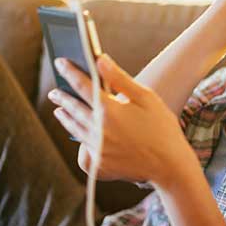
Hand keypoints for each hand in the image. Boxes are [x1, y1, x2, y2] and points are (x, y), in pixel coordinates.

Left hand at [48, 55, 200, 186]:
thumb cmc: (162, 128)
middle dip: (63, 97)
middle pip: (73, 108)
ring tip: (60, 111)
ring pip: (75, 129)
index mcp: (109, 110)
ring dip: (66, 118)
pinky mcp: (99, 165)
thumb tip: (99, 60)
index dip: (70, 72)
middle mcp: (98, 130)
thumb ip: (120, 78)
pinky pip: (83, 150)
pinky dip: (79, 140)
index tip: (60, 62)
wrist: (170, 166)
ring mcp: (97, 149)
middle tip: (54, 91)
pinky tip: (79, 136)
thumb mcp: (146, 98)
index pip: (83, 85)